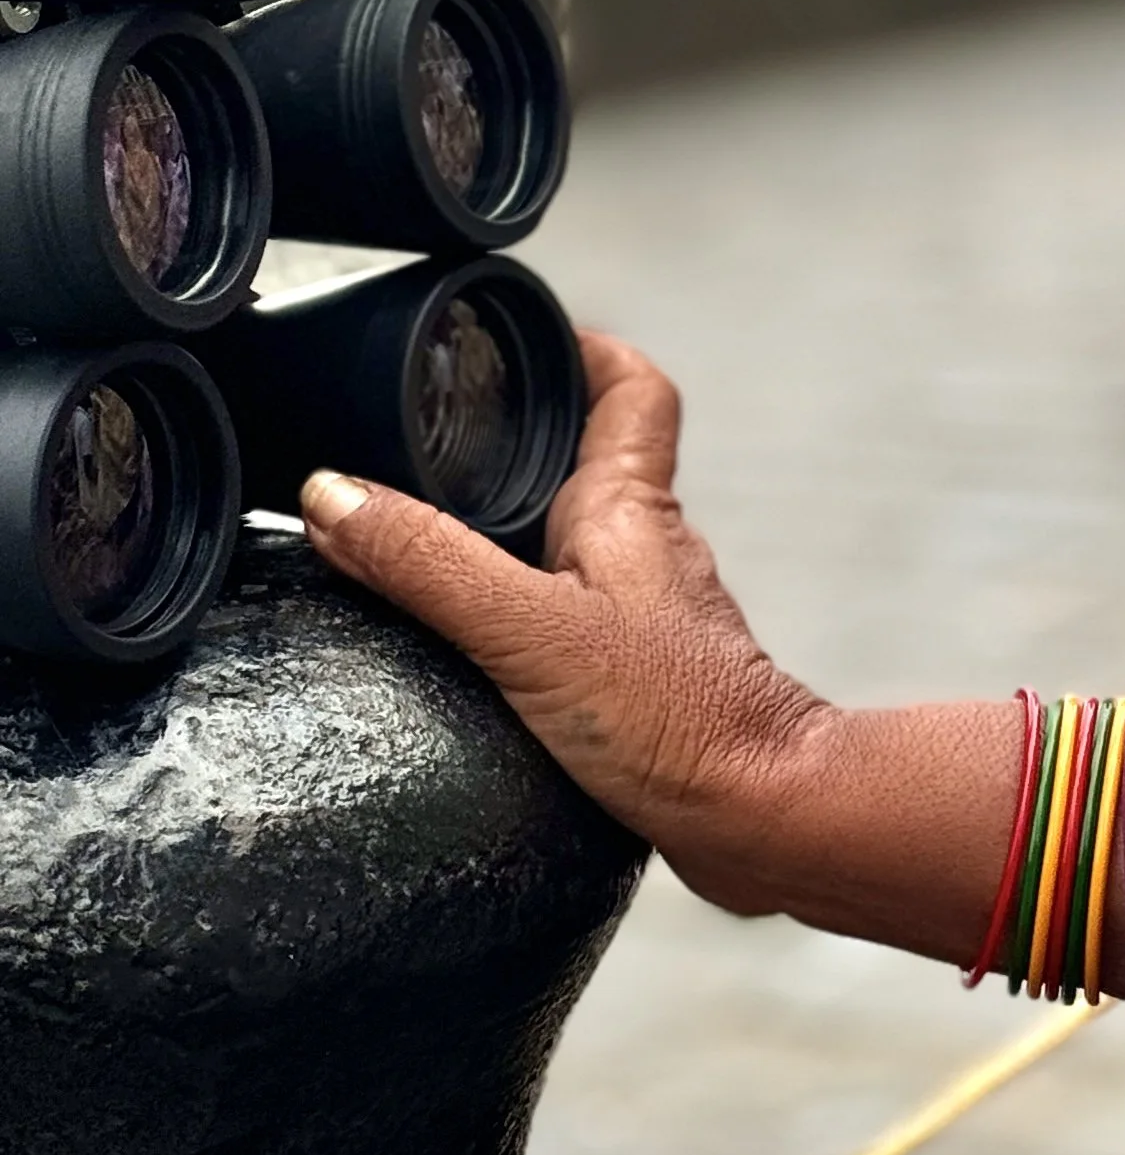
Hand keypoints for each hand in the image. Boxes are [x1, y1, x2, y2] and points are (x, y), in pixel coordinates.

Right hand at [300, 332, 1051, 976]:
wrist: (764, 817)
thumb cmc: (673, 719)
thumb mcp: (525, 631)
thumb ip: (426, 564)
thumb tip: (330, 495)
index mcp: (631, 508)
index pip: (629, 388)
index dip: (584, 350)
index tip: (521, 337)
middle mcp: (648, 549)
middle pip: (592, 460)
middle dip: (521, 440)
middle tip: (436, 437)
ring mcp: (651, 616)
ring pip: (580, 544)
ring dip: (515, 534)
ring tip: (428, 537)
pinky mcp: (646, 680)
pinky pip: (579, 618)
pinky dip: (527, 613)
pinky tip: (477, 651)